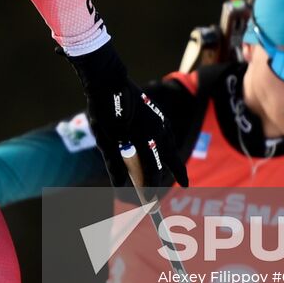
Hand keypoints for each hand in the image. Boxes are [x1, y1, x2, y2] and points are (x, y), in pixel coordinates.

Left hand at [67, 43, 188, 188]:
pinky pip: (169, 134)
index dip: (151, 189)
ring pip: (171, 146)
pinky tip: (170, 150)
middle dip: (173, 177)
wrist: (108, 79)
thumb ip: (113, 162)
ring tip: (181, 176)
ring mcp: (159, 120)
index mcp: (143, 138)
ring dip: (175, 162)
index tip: (150, 203)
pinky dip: (171, 146)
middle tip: (177, 189)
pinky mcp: (157, 114)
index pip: (151, 171)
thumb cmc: (103, 108)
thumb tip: (119, 184)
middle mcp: (157, 130)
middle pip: (169, 160)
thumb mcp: (104, 138)